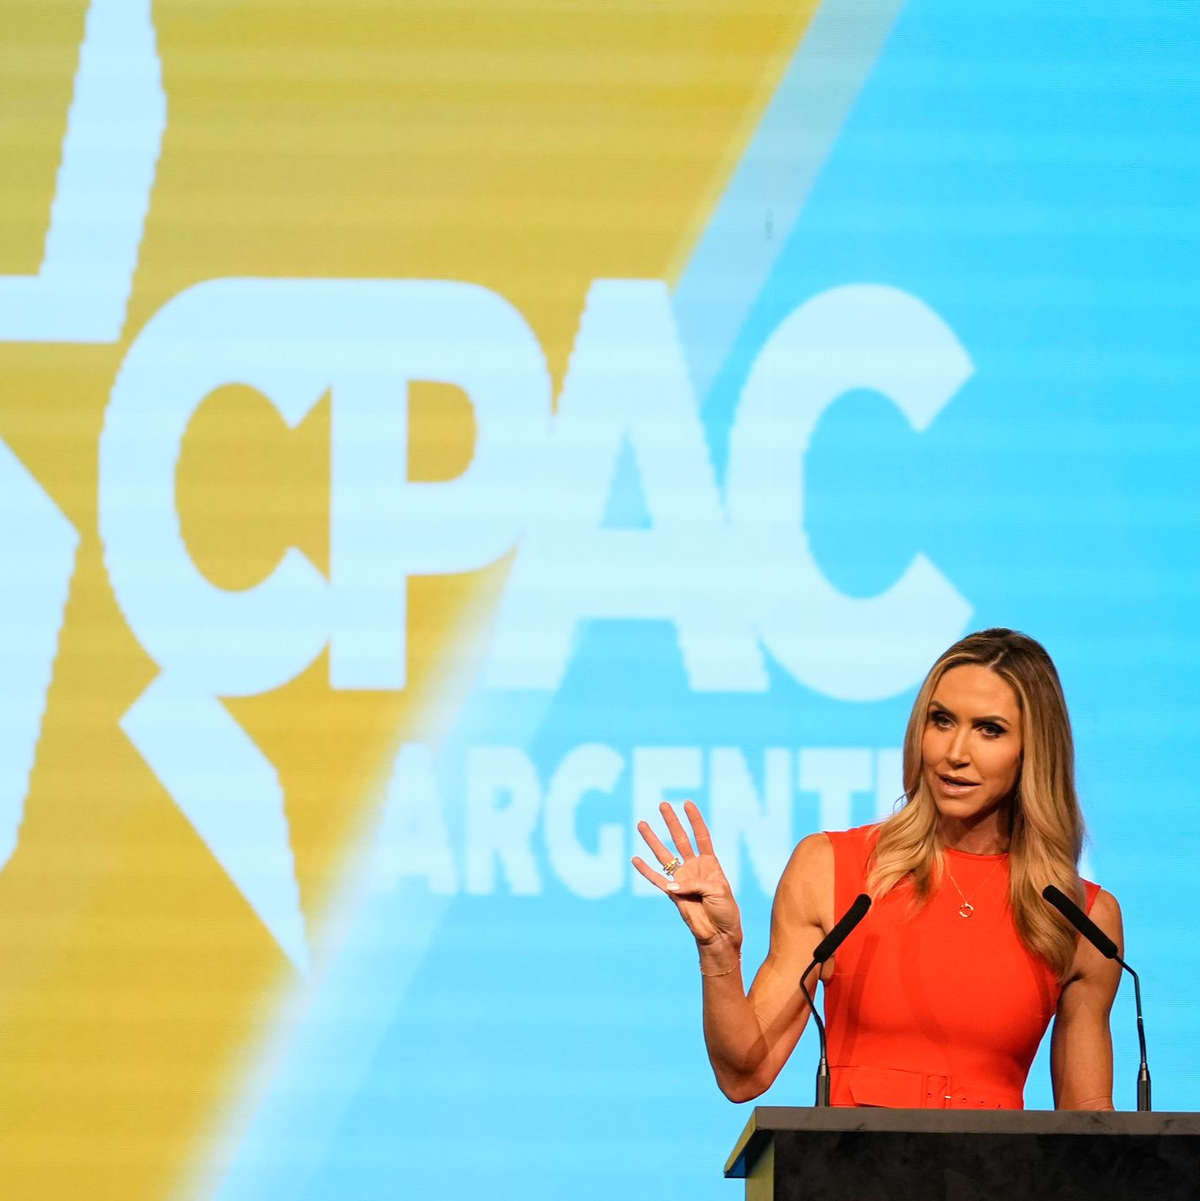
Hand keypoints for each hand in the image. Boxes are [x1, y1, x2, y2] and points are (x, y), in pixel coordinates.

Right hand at [633, 800, 742, 949]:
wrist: (719, 934)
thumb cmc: (725, 911)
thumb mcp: (717, 891)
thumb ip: (694, 884)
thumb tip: (671, 885)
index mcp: (710, 863)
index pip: (701, 836)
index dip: (695, 820)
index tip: (687, 803)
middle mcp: (694, 867)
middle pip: (680, 839)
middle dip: (671, 822)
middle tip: (662, 805)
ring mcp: (682, 879)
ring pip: (664, 855)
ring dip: (653, 840)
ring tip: (642, 825)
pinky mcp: (673, 894)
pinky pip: (657, 880)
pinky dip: (645, 871)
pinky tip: (635, 859)